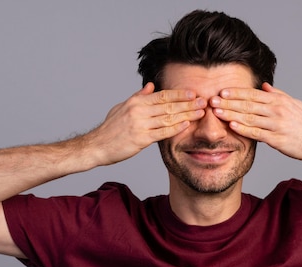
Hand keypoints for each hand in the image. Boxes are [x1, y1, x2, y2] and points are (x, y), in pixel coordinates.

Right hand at [90, 82, 205, 164]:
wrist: (97, 146)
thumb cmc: (110, 128)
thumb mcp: (122, 107)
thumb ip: (138, 97)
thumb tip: (151, 85)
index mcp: (135, 102)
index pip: (162, 95)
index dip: (179, 94)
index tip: (193, 93)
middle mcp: (138, 111)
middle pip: (168, 105)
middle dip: (188, 103)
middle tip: (204, 102)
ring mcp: (140, 125)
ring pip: (168, 117)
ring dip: (186, 114)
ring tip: (200, 112)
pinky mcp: (140, 139)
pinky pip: (162, 132)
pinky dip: (176, 128)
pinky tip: (186, 125)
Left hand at [209, 83, 301, 161]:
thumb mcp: (294, 104)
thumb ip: (278, 95)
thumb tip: (263, 86)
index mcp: (279, 101)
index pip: (253, 94)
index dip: (236, 92)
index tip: (222, 91)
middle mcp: (277, 111)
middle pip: (248, 105)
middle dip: (229, 102)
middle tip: (212, 100)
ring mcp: (276, 125)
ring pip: (249, 118)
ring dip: (231, 114)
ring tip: (216, 112)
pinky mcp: (277, 140)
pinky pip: (256, 133)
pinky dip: (243, 129)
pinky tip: (231, 126)